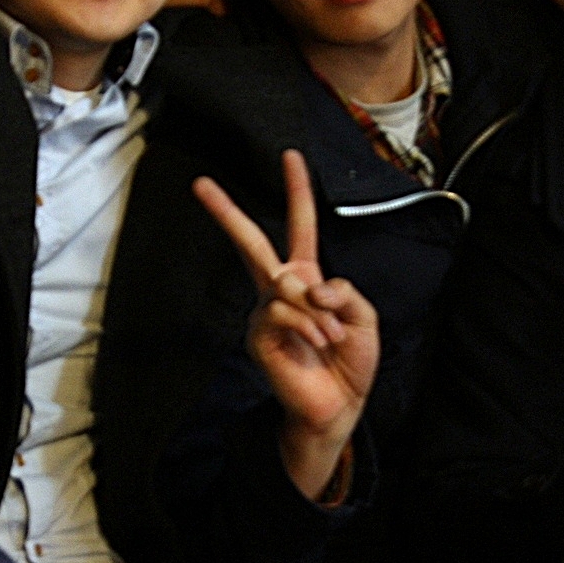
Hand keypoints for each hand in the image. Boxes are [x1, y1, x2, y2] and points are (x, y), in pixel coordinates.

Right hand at [194, 151, 378, 502]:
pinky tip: (318, 343)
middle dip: (226, 212)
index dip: (297, 191)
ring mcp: (265, 313)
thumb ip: (343, 291)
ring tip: (330, 338)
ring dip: (318, 312)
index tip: (291, 156)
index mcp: (307, 277)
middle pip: (251, 242)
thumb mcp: (363, 317)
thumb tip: (309, 285)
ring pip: (285, 286)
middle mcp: (280, 290)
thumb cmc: (350, 362)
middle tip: (200, 184)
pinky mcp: (258, 336)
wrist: (339, 406)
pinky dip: (308, 325)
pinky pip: (283, 312)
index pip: (300, 226)